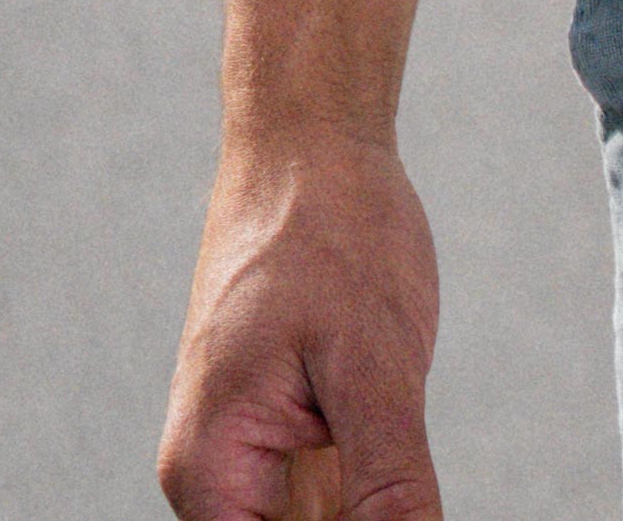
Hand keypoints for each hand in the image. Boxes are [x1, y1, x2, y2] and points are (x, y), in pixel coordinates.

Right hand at [159, 128, 444, 520]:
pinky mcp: (286, 431)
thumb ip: (390, 486)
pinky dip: (370, 504)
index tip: (399, 515)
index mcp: (213, 473)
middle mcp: (217, 477)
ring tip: (393, 434)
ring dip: (368, 512)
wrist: (312, 139)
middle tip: (410, 490)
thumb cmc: (331, 226)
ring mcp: (250, 455)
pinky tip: (404, 486)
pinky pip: (326, 500)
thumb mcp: (376, 364)